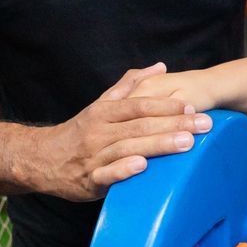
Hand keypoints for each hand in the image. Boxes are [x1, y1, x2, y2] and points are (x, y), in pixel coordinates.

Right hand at [33, 63, 213, 200]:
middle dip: (174, 124)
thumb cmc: (79, 132)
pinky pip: (106, 175)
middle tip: (205, 125)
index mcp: (104, 112)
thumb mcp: (101, 105)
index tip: (192, 105)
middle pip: (140, 125)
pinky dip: (123, 171)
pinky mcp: (89, 180)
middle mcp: (99, 132)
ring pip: (128, 147)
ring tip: (186, 144)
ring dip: (158, 145)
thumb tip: (158, 66)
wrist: (41, 159)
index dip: (165, 105)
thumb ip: (129, 86)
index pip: (139, 105)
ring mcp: (94, 156)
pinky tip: (142, 166)